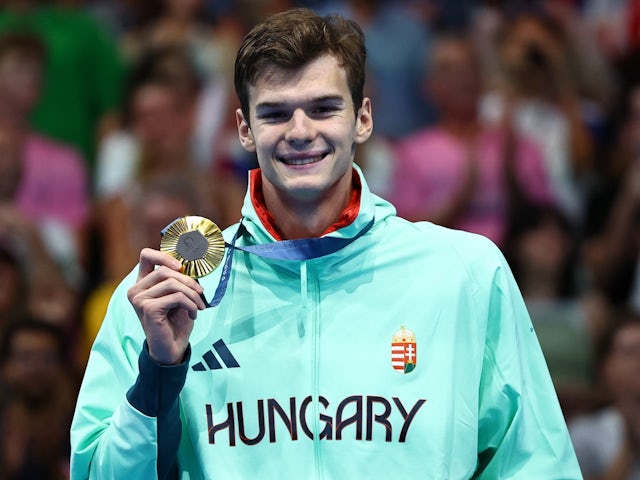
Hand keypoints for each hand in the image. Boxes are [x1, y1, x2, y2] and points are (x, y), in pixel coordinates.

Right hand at [127, 248, 205, 364]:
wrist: (172, 349)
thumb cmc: (176, 322)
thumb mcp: (179, 295)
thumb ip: (179, 279)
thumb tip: (189, 263)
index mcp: (142, 283)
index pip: (146, 255)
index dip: (164, 256)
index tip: (181, 266)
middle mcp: (136, 290)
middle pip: (166, 270)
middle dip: (189, 281)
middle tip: (201, 294)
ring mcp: (139, 299)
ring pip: (173, 283)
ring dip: (193, 295)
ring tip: (199, 307)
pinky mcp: (148, 308)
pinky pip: (177, 297)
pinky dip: (191, 304)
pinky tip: (193, 315)